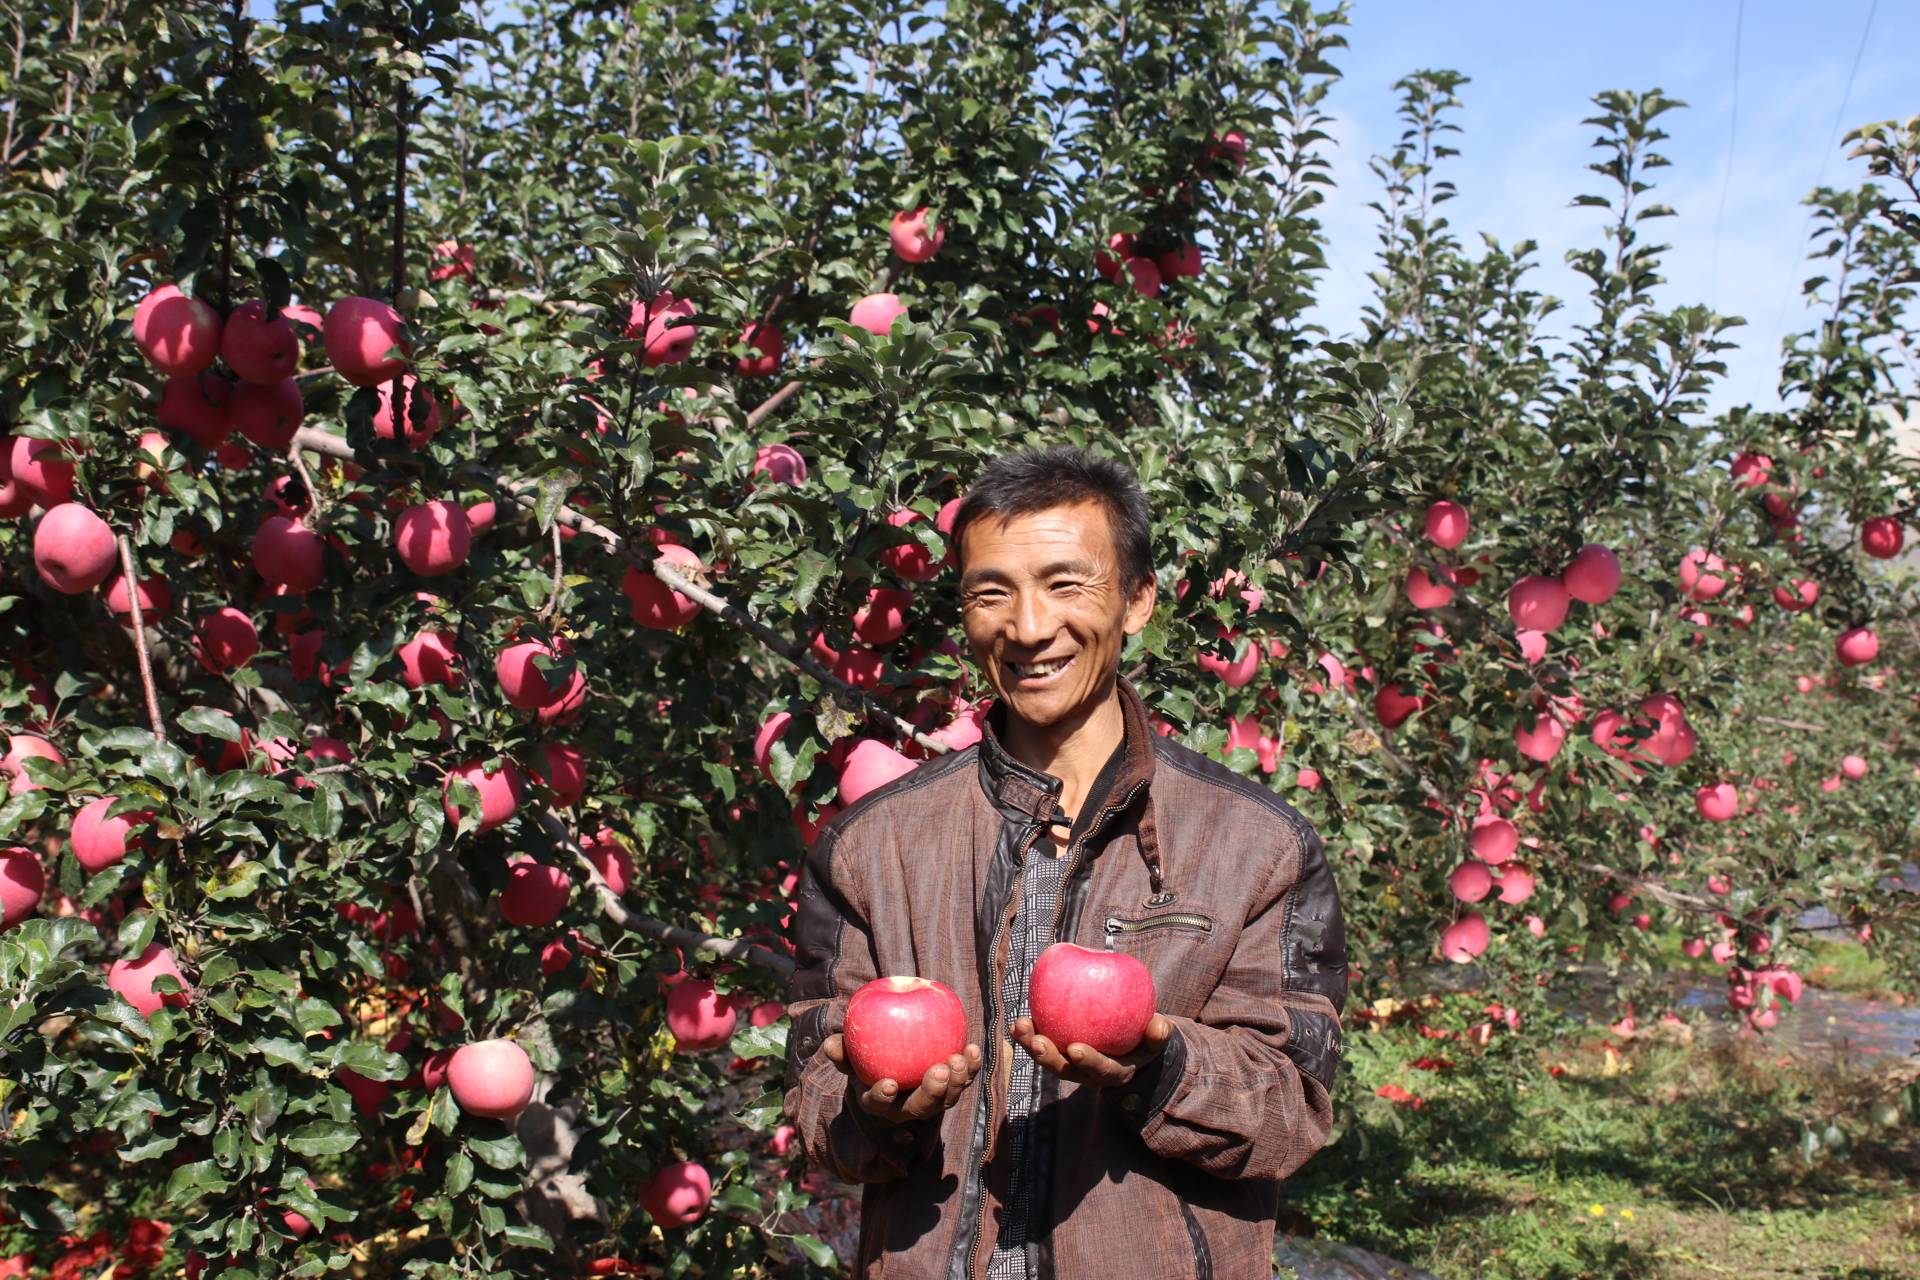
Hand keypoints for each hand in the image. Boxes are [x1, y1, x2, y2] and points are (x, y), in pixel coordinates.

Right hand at [820, 1034, 984, 1125]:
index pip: (879, 1105)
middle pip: (921, 1108)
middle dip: (932, 1093)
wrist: (891, 1063)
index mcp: (878, 1102)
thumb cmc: (865, 1060)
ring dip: (956, 1082)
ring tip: (958, 1059)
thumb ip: (841, 1052)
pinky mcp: (950, 1088)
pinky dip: (970, 1068)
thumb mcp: (850, 1057)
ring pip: (946, 1100)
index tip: (888, 1084)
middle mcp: (907, 1109)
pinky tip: (972, 1049)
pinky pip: (963, 1081)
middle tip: (938, 1070)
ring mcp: (931, 1102)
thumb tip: (831, 1046)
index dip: (883, 1097)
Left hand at [1009, 1014, 1173, 1087]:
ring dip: (1031, 1046)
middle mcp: (1087, 1074)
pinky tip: (1019, 1021)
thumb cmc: (1143, 1041)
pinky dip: (1029, 1035)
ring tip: (1020, 1026)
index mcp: (1113, 1072)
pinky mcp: (1058, 1053)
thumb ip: (1158, 1035)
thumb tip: (1160, 1025)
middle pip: (1065, 1070)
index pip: (1100, 1070)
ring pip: (1047, 1060)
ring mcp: (1070, 1066)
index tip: (1076, 1049)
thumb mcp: (1156, 1041)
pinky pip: (1041, 1044)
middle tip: (1039, 1041)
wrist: (1128, 1050)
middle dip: (1049, 1058)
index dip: (1088, 1062)